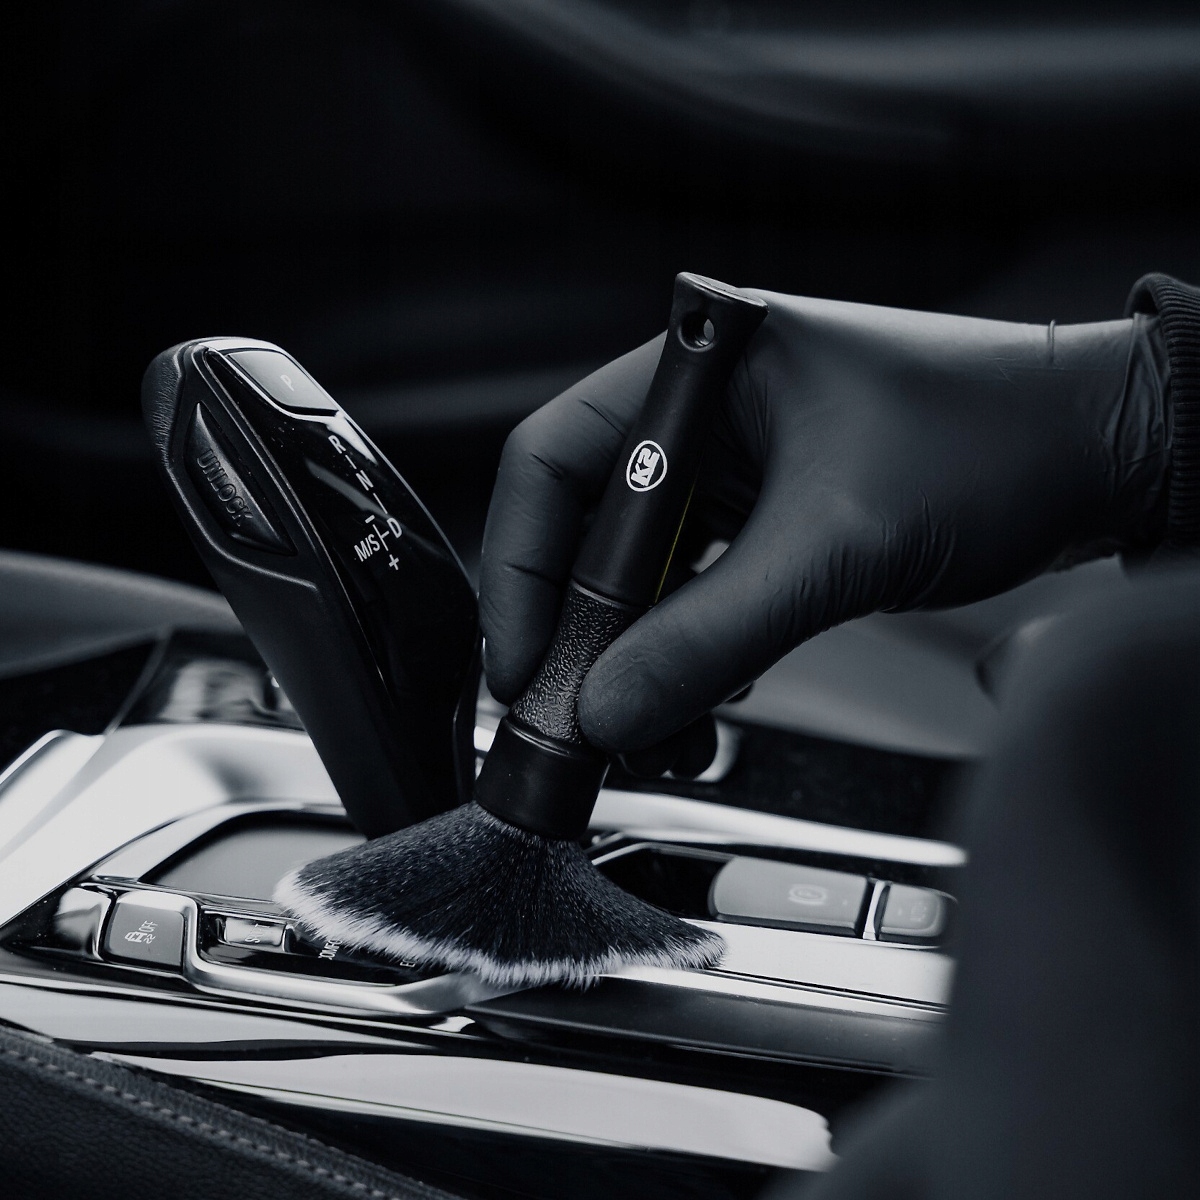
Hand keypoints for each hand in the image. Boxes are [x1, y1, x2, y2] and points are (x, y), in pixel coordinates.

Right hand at [480, 292, 1167, 754]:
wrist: (1097, 452)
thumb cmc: (991, 437)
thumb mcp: (833, 544)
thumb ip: (711, 633)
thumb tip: (610, 704)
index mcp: (698, 368)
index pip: (553, 457)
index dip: (522, 564)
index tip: (522, 654)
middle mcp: (705, 413)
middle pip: (589, 523)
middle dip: (578, 623)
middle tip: (572, 706)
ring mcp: (739, 468)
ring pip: (643, 567)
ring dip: (634, 646)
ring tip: (633, 718)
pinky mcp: (772, 517)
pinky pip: (698, 588)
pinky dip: (689, 645)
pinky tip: (693, 694)